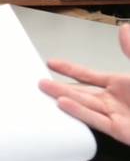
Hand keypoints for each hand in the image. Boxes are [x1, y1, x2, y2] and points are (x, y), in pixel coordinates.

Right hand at [39, 23, 129, 145]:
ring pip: (84, 105)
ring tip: (44, 90)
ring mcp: (118, 116)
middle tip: (39, 81)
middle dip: (60, 85)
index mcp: (124, 84)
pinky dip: (79, 112)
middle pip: (82, 91)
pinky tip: (64, 104)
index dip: (71, 69)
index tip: (52, 63)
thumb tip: (124, 29)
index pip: (90, 75)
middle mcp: (117, 100)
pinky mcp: (121, 131)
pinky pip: (96, 120)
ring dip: (64, 97)